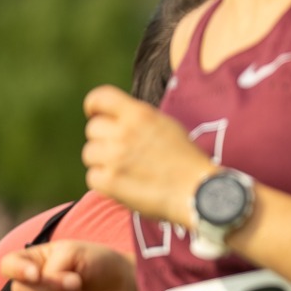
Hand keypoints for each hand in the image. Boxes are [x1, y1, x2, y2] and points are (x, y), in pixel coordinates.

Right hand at [2, 240, 139, 290]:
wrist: (124, 285)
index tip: (36, 273)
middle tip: (77, 282)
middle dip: (49, 288)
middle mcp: (34, 287)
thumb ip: (48, 266)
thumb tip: (36, 287)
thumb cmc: (99, 264)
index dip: (16, 271)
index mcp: (34, 263)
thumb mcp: (72, 253)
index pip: (7, 266)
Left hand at [82, 85, 216, 225]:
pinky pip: (92, 177)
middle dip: (104, 139)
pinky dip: (105, 182)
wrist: (200, 192)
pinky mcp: (110, 182)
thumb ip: (139, 119)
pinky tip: (124, 184)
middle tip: (123, 152)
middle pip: (93, 129)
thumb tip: (116, 120)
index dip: (94, 106)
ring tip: (126, 170)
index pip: (100, 98)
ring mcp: (115, 158)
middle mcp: (124, 133)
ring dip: (103, 162)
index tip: (95, 114)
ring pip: (90, 154)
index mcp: (140, 115)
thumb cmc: (188, 161)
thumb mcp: (167, 126)